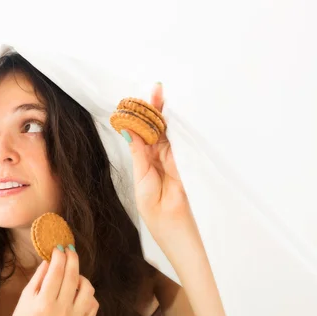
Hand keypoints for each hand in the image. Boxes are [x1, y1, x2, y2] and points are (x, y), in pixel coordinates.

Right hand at [4, 246, 98, 315]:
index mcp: (44, 303)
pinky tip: (77, 293)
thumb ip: (40, 276)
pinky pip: (93, 306)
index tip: (59, 248)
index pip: (57, 272)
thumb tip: (51, 259)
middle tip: (70, 251)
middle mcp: (61, 313)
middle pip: (73, 278)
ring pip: (88, 290)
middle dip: (72, 259)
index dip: (59, 256)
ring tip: (73, 277)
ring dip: (81, 278)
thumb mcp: (26, 295)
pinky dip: (87, 296)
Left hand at [123, 83, 189, 227]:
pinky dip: (177, 126)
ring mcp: (176, 156)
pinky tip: (172, 111)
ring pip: (170, 130)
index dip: (140, 116)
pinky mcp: (188, 159)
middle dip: (155, 107)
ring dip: (165, 113)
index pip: (144, 133)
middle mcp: (162, 156)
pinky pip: (182, 139)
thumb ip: (140, 153)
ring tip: (160, 93)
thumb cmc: (155, 210)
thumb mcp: (142, 178)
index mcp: (147, 161)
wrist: (175, 227)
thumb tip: (128, 131)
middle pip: (158, 127)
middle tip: (155, 88)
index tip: (134, 100)